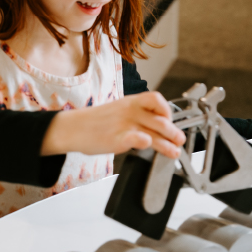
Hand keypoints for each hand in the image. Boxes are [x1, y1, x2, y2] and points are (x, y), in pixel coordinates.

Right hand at [41, 91, 185, 158]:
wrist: (72, 128)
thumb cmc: (93, 122)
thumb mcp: (117, 110)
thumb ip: (135, 115)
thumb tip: (153, 126)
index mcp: (130, 102)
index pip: (156, 100)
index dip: (168, 111)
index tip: (170, 121)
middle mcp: (130, 112)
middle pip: (159, 119)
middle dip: (173, 132)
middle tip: (179, 140)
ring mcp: (124, 125)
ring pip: (153, 132)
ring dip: (167, 143)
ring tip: (174, 151)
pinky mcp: (116, 138)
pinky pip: (135, 137)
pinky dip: (144, 141)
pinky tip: (148, 145)